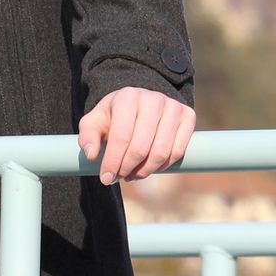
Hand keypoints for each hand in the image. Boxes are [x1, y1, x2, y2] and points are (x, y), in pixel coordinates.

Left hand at [78, 87, 195, 184]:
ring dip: (144, 171)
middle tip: (119, 177)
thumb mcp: (94, 122)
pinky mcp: (188, 116)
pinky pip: (177, 152)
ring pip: (160, 152)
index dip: (113, 161)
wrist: (140, 103)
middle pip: (140, 147)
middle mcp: (153, 99)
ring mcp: (173, 106)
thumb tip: (92, 155)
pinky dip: (163, 166)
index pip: (121, 136)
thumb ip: (87, 137)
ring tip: (132, 175)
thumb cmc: (114, 116)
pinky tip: (150, 168)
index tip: (106, 178)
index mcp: (127, 97)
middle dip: (127, 168)